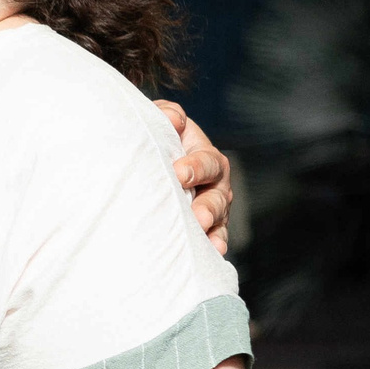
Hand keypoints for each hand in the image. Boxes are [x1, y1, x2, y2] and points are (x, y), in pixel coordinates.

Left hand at [157, 98, 232, 255]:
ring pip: (218, 219)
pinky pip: (214, 237)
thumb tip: (174, 119)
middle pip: (217, 196)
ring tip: (206, 239)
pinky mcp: (206, 227)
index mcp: (206, 156)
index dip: (196, 167)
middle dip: (208, 206)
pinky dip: (214, 245)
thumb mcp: (160, 120)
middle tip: (198, 216)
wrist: (150, 161)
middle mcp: (215, 183)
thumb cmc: (157, 139)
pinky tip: (212, 253)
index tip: (179, 173)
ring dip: (212, 229)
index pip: (207, 161)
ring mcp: (213, 207)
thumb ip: (167, 115)